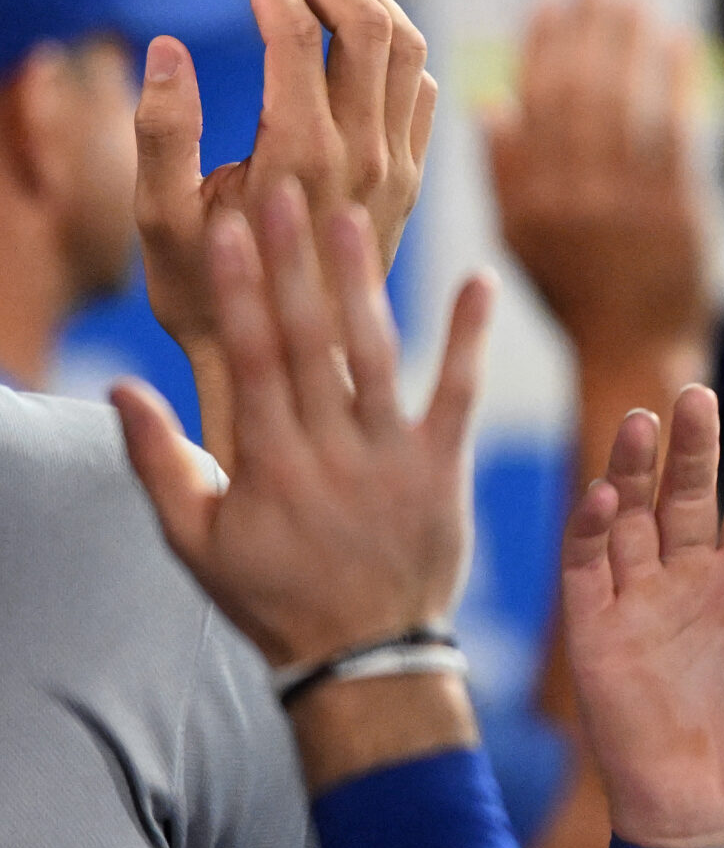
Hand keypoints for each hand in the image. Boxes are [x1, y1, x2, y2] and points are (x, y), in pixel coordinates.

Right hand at [112, 182, 489, 669]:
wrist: (366, 658)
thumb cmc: (273, 598)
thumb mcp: (197, 543)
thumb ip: (159, 463)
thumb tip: (119, 386)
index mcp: (269, 464)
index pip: (250, 360)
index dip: (240, 290)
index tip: (229, 227)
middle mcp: (332, 453)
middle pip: (308, 343)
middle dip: (293, 264)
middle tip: (284, 189)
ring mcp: (393, 459)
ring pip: (377, 358)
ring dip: (364, 284)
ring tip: (352, 214)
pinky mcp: (444, 469)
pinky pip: (459, 395)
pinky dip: (471, 339)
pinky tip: (479, 281)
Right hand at [137, 0, 435, 464]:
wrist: (290, 371)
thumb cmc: (208, 295)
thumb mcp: (160, 218)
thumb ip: (160, 129)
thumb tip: (169, 49)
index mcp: (299, 154)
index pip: (296, 27)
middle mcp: (365, 158)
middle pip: (371, 22)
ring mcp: (399, 172)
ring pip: (410, 51)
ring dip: (367, 2)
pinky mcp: (411, 186)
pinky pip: (425, 94)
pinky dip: (397, 51)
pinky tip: (353, 50)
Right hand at [486, 0, 709, 373]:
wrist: (636, 355)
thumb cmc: (578, 297)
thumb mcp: (522, 242)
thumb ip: (504, 175)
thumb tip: (490, 101)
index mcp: (528, 198)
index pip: (533, 104)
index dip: (543, 48)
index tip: (552, 4)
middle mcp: (572, 196)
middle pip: (578, 91)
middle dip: (589, 29)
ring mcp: (626, 204)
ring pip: (623, 101)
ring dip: (629, 40)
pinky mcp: (678, 211)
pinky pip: (674, 129)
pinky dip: (676, 79)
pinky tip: (682, 41)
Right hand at [558, 386, 723, 847]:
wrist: (719, 820)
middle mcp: (694, 582)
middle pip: (687, 494)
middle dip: (691, 445)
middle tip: (695, 394)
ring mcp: (642, 603)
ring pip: (632, 515)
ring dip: (635, 468)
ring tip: (647, 420)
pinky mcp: (596, 634)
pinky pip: (587, 567)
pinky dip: (591, 526)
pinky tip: (608, 491)